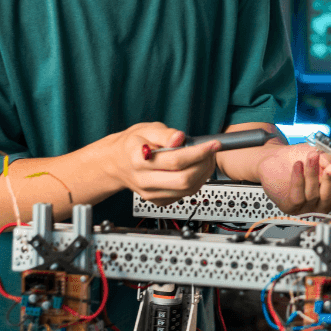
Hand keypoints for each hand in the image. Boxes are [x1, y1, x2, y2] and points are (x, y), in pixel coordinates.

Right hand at [100, 122, 219, 205]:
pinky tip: (197, 168)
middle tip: (212, 151)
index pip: (175, 160)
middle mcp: (144, 180)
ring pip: (188, 190)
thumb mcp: (146, 130)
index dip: (199, 152)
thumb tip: (180, 137)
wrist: (117, 163)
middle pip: (184, 180)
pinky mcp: (158, 201)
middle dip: (204, 165)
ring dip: (204, 174)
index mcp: (139, 160)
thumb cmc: (133, 144)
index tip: (213, 144)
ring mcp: (151, 194)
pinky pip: (185, 195)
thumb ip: (165, 134)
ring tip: (206, 157)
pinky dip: (197, 182)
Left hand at [266, 144, 330, 214]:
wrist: (276, 157)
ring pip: (313, 195)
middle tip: (330, 166)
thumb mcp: (319, 156)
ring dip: (312, 174)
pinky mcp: (290, 206)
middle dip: (330, 180)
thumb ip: (329, 161)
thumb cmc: (299, 157)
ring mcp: (305, 207)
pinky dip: (298, 179)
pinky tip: (298, 166)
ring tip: (311, 157)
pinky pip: (298, 196)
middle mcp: (320, 204)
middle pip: (330, 197)